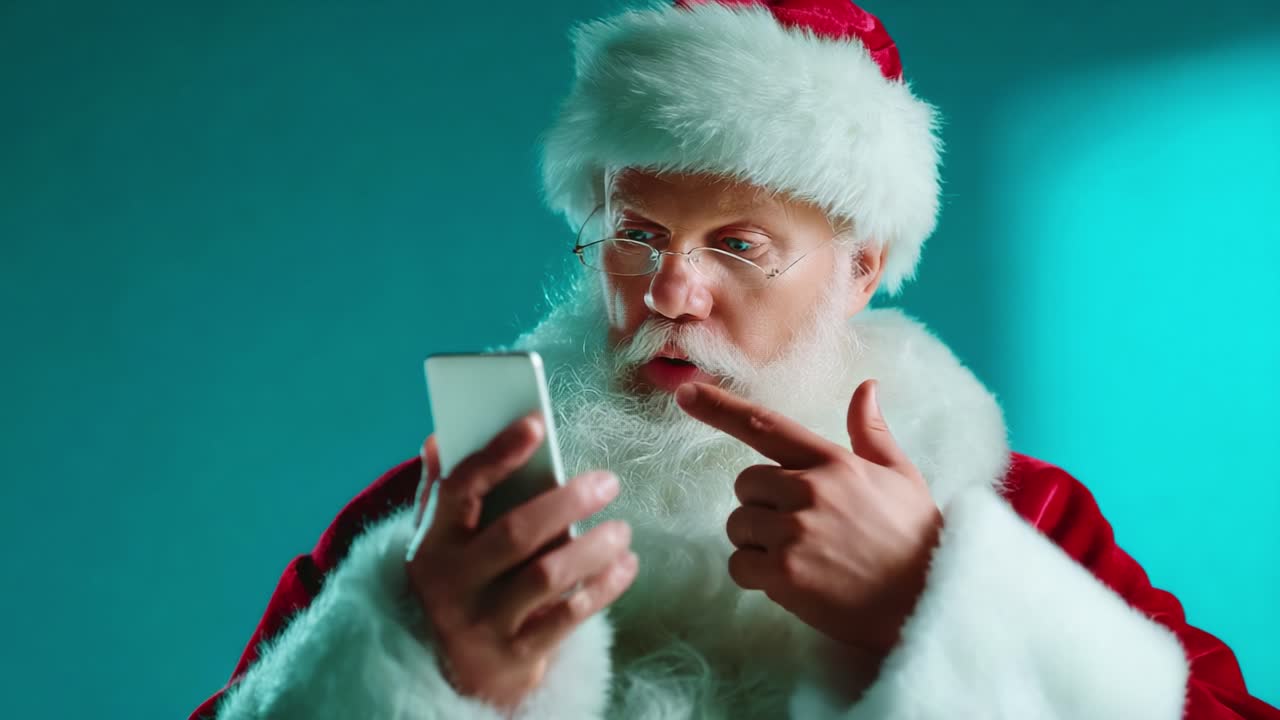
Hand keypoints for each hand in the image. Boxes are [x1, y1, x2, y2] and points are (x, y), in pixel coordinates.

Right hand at [405, 415, 638, 709]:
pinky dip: (604, 586)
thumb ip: (442, 493)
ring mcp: (484, 622)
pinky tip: (625, 565)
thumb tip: (438, 438)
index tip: (538, 423)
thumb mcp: (439, 544)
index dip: (499, 453)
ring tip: (622, 530)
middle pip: (515, 533)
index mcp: (433, 544)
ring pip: (547, 575)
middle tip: (608, 482)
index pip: (460, 489)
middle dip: (567, 502)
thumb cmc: (462, 588)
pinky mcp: (516, 654)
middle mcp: (453, 583)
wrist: (459, 674)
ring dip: (594, 547)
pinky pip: (569, 616)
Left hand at [676, 380, 941, 656]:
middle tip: (800, 530)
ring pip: (738, 526)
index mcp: (833, 462)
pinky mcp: (785, 574)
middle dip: (761, 505)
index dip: (720, 408)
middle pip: (744, 484)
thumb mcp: (901, 476)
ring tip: (803, 558)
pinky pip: (739, 565)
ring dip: (758, 542)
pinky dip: (756, 575)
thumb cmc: (917, 539)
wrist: (931, 602)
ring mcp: (795, 532)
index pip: (765, 426)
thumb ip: (872, 433)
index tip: (685, 392)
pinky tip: (793, 582)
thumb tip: (867, 387)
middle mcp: (809, 490)